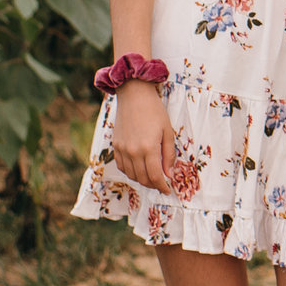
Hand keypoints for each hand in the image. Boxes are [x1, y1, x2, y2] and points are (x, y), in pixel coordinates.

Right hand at [109, 78, 175, 192]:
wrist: (134, 95)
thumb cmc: (154, 111)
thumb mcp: (168, 132)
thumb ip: (168, 155)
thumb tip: (169, 174)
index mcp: (148, 148)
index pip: (155, 176)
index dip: (162, 186)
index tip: (168, 190)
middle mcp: (133, 151)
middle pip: (142, 178)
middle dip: (153, 185)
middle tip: (161, 184)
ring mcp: (122, 149)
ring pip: (131, 174)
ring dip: (142, 180)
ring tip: (151, 177)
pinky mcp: (115, 145)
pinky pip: (121, 166)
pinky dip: (130, 172)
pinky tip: (138, 169)